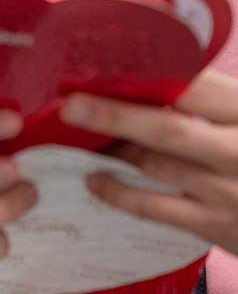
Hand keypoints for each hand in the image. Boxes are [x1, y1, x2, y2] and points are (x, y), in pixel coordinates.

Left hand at [59, 68, 237, 253]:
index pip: (197, 86)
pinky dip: (119, 193)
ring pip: (156, 165)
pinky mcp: (215, 225)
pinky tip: (93, 179)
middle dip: (115, 114)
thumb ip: (213, 99)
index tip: (104, 68)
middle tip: (71, 104)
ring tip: (77, 136)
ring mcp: (228, 190)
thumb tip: (153, 76)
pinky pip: (156, 207)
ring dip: (113, 150)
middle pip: (169, 127)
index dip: (149, 76)